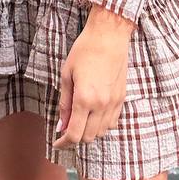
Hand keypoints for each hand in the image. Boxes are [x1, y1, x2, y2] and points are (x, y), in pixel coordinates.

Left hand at [51, 5, 134, 151]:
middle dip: (75, 138)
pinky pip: (113, 122)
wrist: (109, 36)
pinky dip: (102, 125)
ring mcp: (114, 102)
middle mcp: (101, 105)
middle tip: (65, 130)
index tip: (56, 143)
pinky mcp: (122, 98)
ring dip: (89, 132)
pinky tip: (93, 115)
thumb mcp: (66, 75)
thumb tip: (61, 125)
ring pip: (102, 132)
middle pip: (88, 137)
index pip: (74, 134)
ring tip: (79, 121)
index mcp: (85, 99)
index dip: (63, 143)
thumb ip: (64, 103)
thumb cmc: (84, 51)